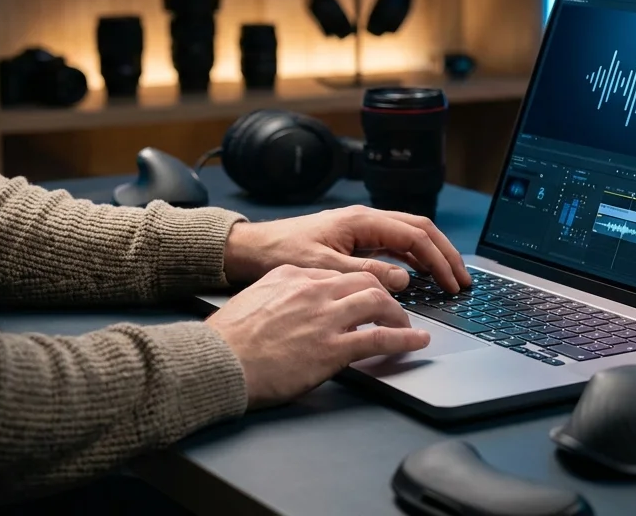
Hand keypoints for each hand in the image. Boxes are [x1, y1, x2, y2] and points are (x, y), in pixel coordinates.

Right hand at [207, 265, 430, 407]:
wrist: (218, 362)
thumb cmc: (228, 339)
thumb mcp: (254, 300)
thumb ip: (280, 296)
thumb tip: (294, 304)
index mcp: (293, 275)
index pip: (338, 273)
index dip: (358, 286)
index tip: (366, 297)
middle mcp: (313, 290)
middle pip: (365, 281)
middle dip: (385, 294)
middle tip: (392, 309)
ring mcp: (325, 318)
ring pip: (379, 301)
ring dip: (399, 314)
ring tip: (407, 326)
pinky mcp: (333, 348)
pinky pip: (380, 338)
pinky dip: (405, 339)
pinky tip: (417, 342)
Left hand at [222, 205, 470, 292]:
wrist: (251, 248)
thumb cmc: (281, 253)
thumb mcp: (324, 268)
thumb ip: (366, 272)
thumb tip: (404, 279)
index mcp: (361, 220)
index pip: (415, 235)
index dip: (439, 260)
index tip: (452, 283)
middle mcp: (365, 219)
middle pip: (419, 231)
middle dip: (445, 255)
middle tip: (462, 281)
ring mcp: (360, 228)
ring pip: (409, 237)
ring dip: (431, 257)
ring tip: (448, 280)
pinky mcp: (354, 239)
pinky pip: (393, 246)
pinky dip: (412, 260)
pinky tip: (418, 277)